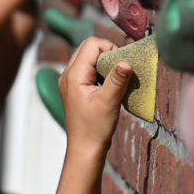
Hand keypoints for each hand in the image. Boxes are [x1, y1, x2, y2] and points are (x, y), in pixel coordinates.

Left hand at [55, 34, 132, 158]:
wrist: (85, 148)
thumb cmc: (94, 128)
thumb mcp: (109, 102)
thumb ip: (117, 80)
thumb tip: (126, 61)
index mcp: (73, 75)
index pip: (91, 44)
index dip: (110, 48)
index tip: (122, 65)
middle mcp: (67, 75)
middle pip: (88, 48)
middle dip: (108, 53)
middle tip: (120, 70)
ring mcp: (70, 81)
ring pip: (88, 58)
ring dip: (105, 63)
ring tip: (116, 79)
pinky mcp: (75, 88)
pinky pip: (88, 69)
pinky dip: (101, 72)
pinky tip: (110, 85)